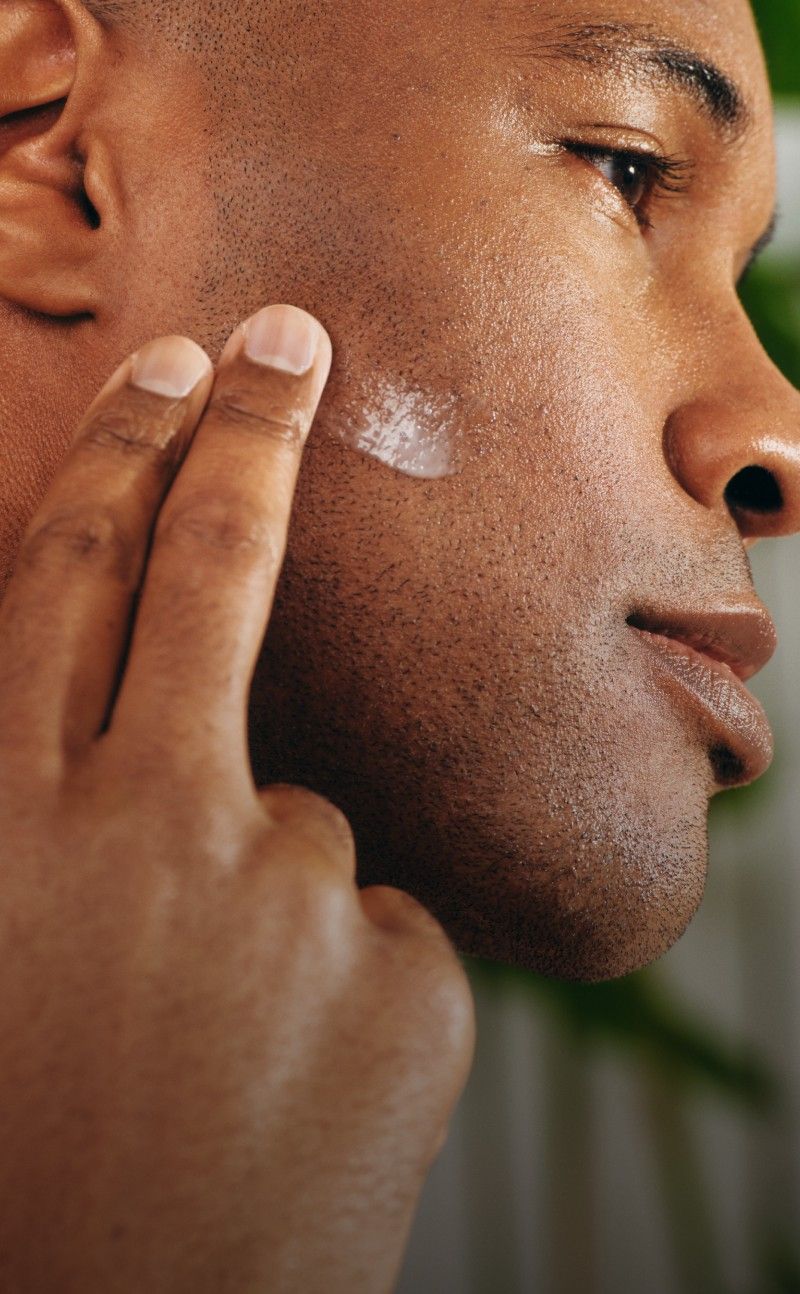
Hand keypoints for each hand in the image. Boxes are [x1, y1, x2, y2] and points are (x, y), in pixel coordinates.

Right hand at [0, 305, 474, 1292]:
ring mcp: (288, 897)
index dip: (122, 461)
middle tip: (290, 340)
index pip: (67, 583)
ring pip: (308, 825)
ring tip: (216, 1050)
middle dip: (248, 442)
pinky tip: (291, 1101)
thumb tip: (81, 728)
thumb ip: (33, 811)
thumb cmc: (20, 1164)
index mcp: (6, 824)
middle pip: (206, 578)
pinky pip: (384, 938)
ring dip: (265, 898)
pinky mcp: (402, 980)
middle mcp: (146, 828)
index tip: (177, 368)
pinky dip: (343, 993)